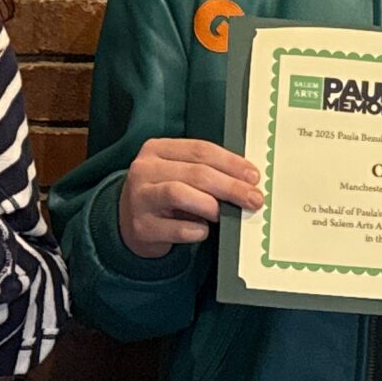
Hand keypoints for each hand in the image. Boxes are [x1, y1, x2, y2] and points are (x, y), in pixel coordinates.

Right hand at [116, 138, 263, 258]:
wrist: (127, 224)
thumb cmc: (163, 196)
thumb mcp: (178, 175)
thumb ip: (204, 172)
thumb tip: (246, 182)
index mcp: (157, 149)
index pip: (200, 150)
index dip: (231, 163)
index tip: (253, 176)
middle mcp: (144, 169)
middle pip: (196, 172)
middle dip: (230, 186)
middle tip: (253, 199)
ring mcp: (140, 197)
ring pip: (181, 194)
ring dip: (211, 205)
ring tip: (225, 214)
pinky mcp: (141, 226)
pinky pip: (177, 228)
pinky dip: (197, 230)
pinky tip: (203, 231)